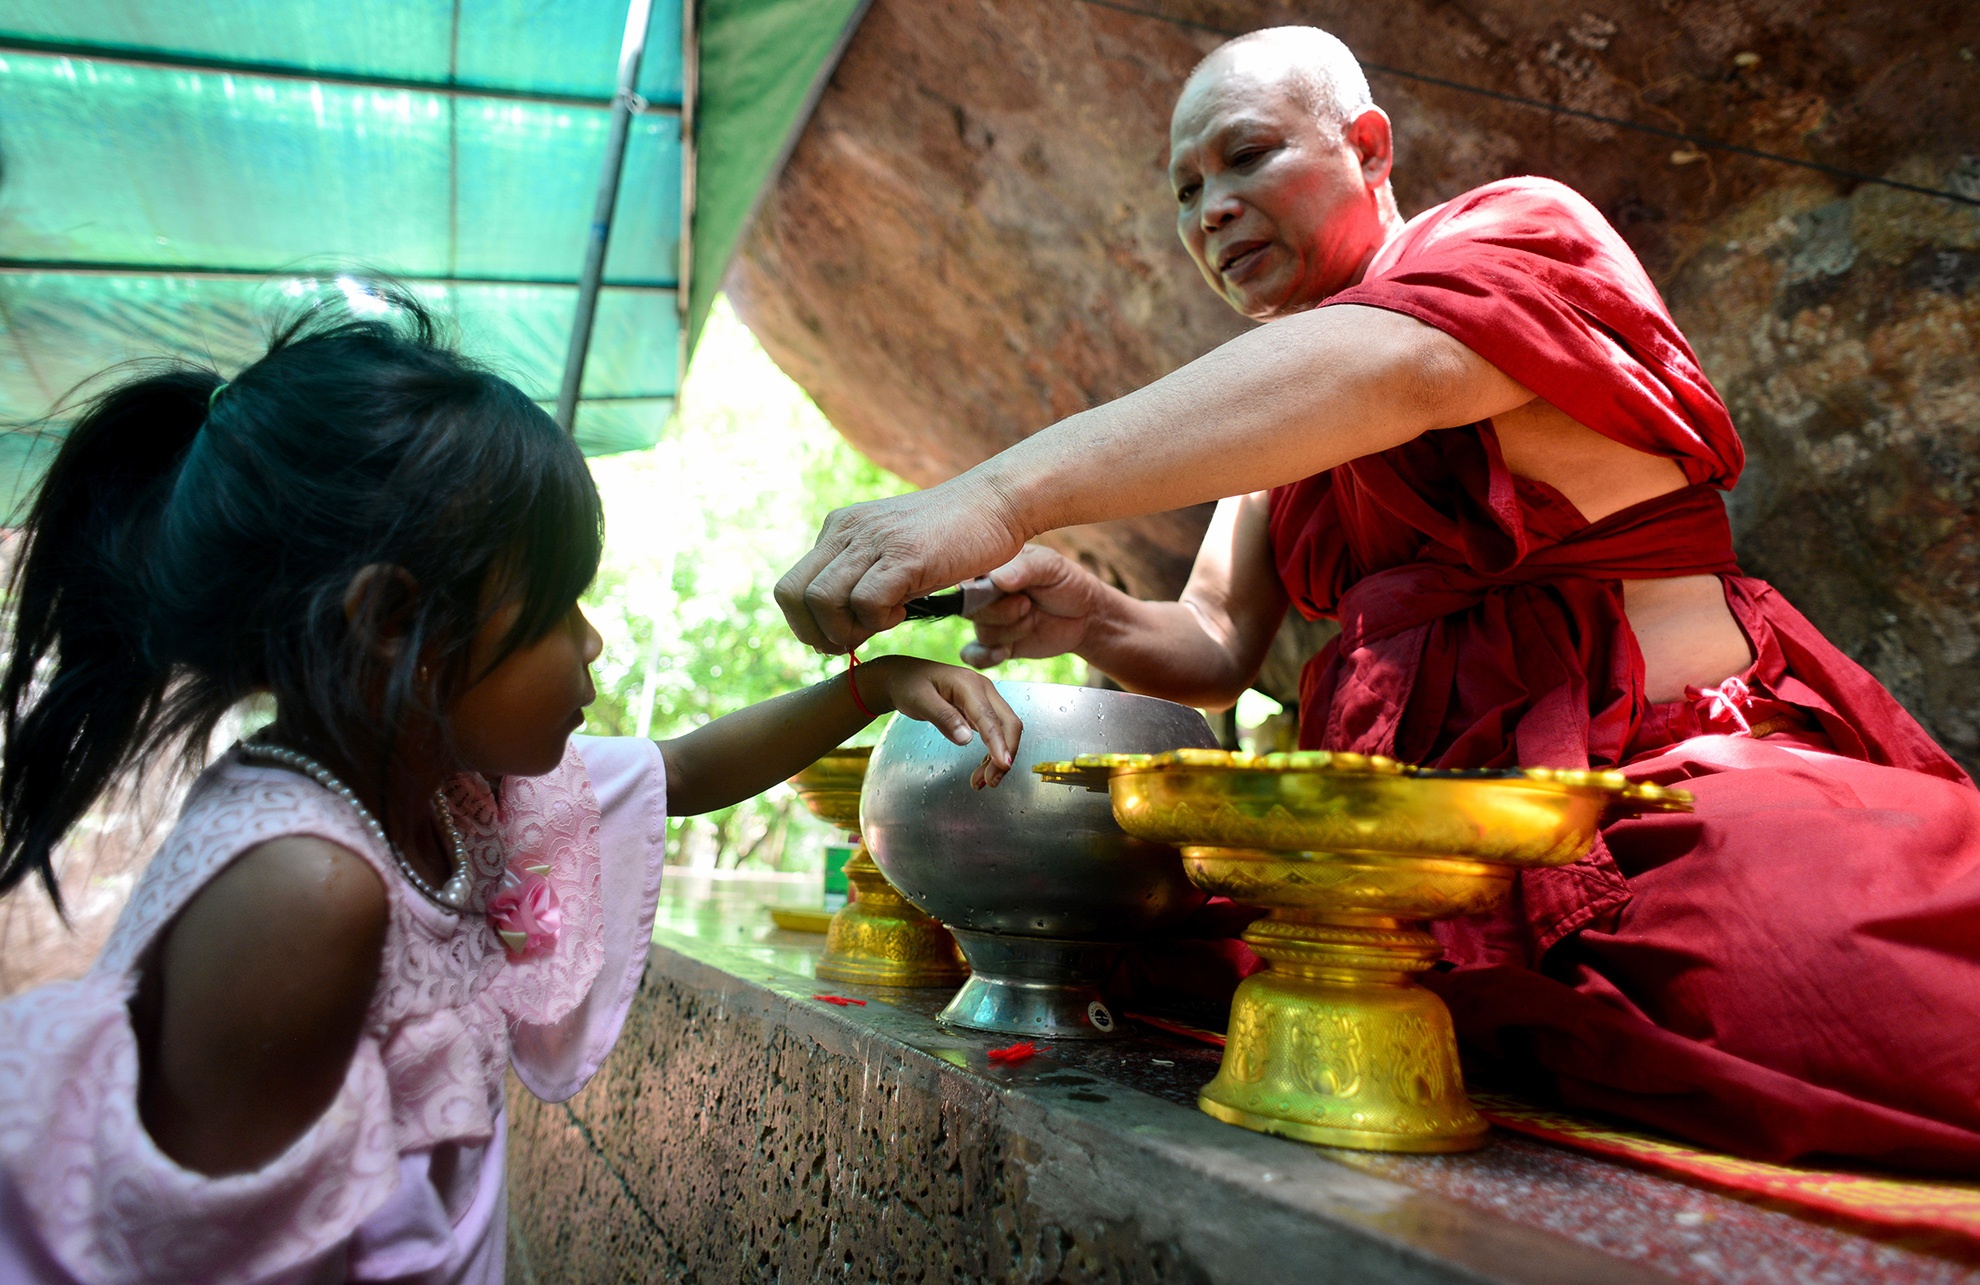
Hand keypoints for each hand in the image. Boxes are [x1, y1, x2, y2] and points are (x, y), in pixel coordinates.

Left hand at [776, 476, 1025, 653]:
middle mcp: (846, 530)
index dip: (804, 624)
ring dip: (847, 630)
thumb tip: (837, 629)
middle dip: (816, 633)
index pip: (790, 587)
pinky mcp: (903, 555)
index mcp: (839, 529)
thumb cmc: (951, 536)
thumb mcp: (893, 553)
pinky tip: (902, 612)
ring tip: (883, 623)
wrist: (995, 503)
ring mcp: (873, 540)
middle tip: (851, 642)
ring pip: (822, 601)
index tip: (834, 639)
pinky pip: (865, 603)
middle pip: (793, 595)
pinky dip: (878, 621)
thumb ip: (863, 579)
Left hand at [859, 656, 1023, 786]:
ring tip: (982, 782)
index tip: (1003, 764)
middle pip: (1008, 723)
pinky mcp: (982, 711)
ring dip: (998, 756)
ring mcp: (985, 700)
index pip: (989, 717)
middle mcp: (983, 690)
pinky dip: (992, 753)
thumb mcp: (919, 700)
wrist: (905, 676)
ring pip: (1004, 730)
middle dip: (1004, 753)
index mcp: (969, 684)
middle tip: (991, 781)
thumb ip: (943, 717)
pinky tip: (982, 769)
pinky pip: (995, 733)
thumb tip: (966, 739)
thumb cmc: (910, 685)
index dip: (998, 742)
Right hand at [960, 546, 1109, 668]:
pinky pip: (975, 655)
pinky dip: (985, 657)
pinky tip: (1005, 651)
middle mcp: (985, 594)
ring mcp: (990, 620)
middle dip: (1001, 612)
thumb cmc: (1067, 582)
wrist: (1084, 615)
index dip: (979, 588)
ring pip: (982, 633)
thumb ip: (1025, 568)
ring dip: (1010, 631)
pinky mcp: (996, 643)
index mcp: (992, 568)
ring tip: (1032, 619)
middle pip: (971, 609)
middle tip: (1027, 604)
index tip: (1003, 590)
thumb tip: (997, 579)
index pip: (968, 577)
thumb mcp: (1051, 566)